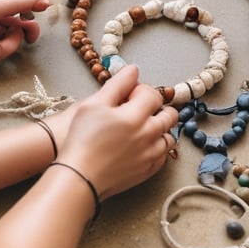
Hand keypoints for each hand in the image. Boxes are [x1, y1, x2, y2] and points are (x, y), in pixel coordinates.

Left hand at [0, 0, 50, 70]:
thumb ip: (19, 2)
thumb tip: (42, 0)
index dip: (31, 0)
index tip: (43, 7)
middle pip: (24, 16)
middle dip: (28, 26)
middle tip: (30, 34)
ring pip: (17, 35)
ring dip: (10, 42)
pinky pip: (6, 49)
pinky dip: (0, 51)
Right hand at [54, 65, 178, 199]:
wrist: (79, 177)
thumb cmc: (82, 140)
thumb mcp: (94, 104)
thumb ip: (117, 84)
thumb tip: (133, 70)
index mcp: (136, 116)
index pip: (152, 94)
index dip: (140, 90)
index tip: (128, 95)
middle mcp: (149, 135)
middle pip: (168, 115)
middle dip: (156, 108)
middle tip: (138, 109)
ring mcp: (151, 155)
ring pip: (169, 136)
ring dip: (160, 128)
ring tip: (141, 127)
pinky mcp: (147, 171)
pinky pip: (163, 156)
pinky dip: (157, 147)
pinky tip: (143, 146)